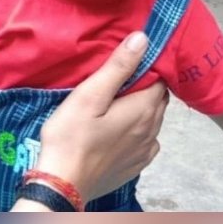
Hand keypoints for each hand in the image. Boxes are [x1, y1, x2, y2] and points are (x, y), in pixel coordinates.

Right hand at [36, 31, 167, 204]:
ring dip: (142, 109)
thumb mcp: (90, 95)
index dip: (149, 68)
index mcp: (144, 109)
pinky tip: (120, 129)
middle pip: (159, 100)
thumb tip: (143, 39)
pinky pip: (146, 141)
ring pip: (153, 121)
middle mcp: (152, 130)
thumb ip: (118, 67)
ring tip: (119, 102)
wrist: (62, 184)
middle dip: (147, 87)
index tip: (130, 63)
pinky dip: (139, 131)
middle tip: (122, 79)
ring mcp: (145, 151)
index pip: (161, 80)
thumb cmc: (72, 136)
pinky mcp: (135, 166)